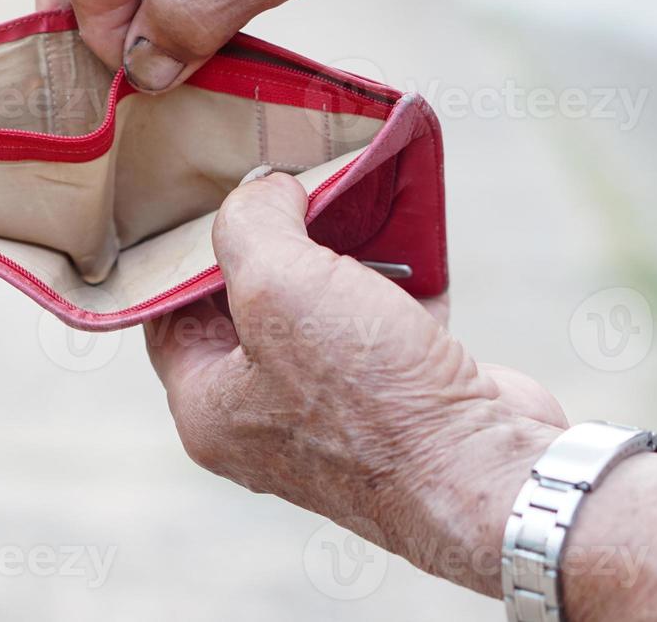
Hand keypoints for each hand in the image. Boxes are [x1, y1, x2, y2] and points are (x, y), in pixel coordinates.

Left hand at [145, 173, 566, 593]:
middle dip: (272, 242)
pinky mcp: (398, 401)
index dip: (189, 251)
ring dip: (337, 252)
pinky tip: (402, 230)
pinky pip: (381, 321)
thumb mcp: (279, 283)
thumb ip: (250, 223)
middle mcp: (263, 418)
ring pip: (320, 308)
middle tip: (287, 186)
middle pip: (247, 307)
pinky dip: (394, 276)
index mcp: (209, 408)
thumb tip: (263, 190)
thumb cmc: (369, 396)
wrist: (486, 472)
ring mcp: (334, 414)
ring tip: (345, 193)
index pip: (170, 315)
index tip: (220, 196)